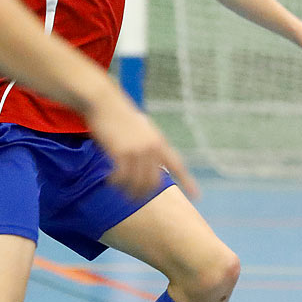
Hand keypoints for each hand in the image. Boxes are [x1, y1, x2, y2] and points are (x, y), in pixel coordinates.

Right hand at [82, 89, 198, 201]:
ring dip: (128, 191)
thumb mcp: (143, 128)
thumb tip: (152, 162)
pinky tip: (110, 181)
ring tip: (120, 191)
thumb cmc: (121, 115)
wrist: (105, 103)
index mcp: (159, 142)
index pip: (177, 165)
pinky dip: (116, 182)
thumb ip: (150, 144)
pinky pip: (122, 177)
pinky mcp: (121, 152)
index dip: (187, 182)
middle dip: (143, 194)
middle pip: (153, 182)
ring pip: (137, 183)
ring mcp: (137, 150)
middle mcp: (152, 148)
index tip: (197, 196)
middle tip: (132, 198)